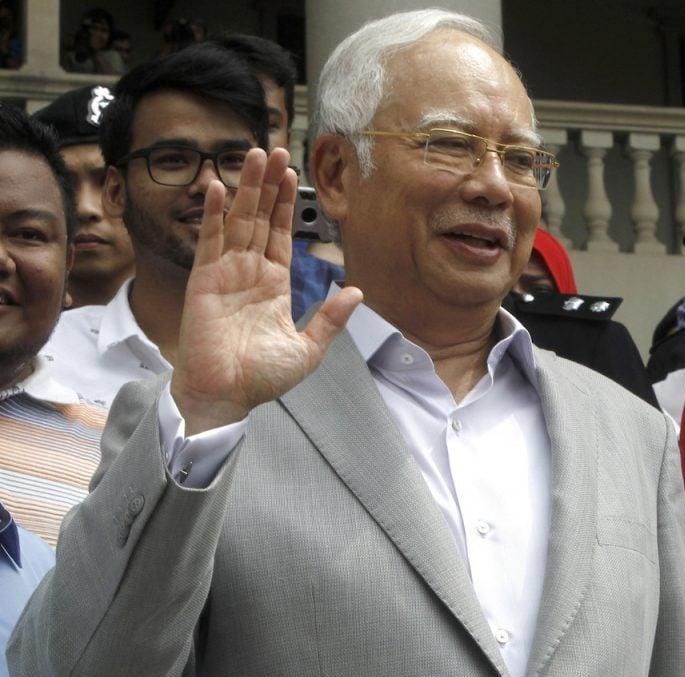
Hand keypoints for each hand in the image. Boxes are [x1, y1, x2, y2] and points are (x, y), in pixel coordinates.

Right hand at [170, 147, 361, 434]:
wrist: (227, 397)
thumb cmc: (262, 378)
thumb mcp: (309, 349)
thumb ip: (331, 319)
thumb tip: (356, 291)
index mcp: (274, 285)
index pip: (282, 234)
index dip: (286, 204)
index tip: (293, 173)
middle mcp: (249, 272)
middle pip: (261, 218)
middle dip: (269, 184)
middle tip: (277, 149)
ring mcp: (226, 273)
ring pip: (238, 221)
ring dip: (246, 187)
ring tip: (255, 154)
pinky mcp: (205, 280)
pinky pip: (210, 240)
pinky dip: (215, 213)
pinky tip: (220, 186)